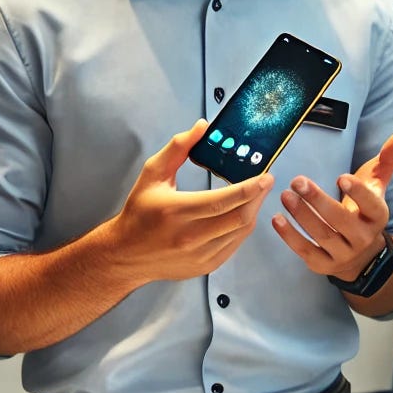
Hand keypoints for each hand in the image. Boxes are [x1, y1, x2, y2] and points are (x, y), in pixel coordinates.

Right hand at [110, 120, 271, 280]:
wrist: (126, 255)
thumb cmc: (140, 212)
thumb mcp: (153, 174)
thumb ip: (178, 148)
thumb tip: (203, 127)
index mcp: (177, 212)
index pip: (223, 201)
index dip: (249, 188)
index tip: (266, 176)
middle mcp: (190, 237)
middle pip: (239, 218)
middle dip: (258, 197)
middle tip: (267, 181)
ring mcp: (200, 255)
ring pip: (240, 232)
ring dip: (254, 211)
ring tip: (256, 194)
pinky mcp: (206, 266)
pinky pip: (235, 244)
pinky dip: (243, 227)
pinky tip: (243, 213)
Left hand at [273, 130, 392, 281]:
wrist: (362, 254)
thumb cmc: (365, 209)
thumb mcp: (377, 184)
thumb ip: (387, 159)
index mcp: (378, 215)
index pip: (370, 204)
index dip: (357, 192)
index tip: (340, 177)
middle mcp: (363, 237)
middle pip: (340, 219)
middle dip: (318, 200)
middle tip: (297, 181)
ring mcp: (343, 253)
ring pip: (321, 234)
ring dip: (301, 215)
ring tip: (286, 196)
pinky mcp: (324, 265)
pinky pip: (306, 251)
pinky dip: (290, 237)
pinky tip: (278, 219)